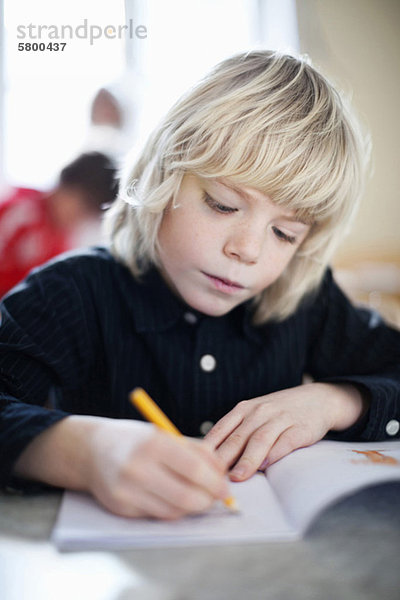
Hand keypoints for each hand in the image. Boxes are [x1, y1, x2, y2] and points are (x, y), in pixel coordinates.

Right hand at [86, 419, 229, 519]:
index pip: (194, 469)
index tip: (225, 487)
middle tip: (216, 497)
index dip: (215, 482)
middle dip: (208, 500)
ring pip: (174, 511)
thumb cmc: (136, 440)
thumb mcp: (164, 434)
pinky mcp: (121, 508)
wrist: (93, 450)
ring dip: (193, 507)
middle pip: (186, 496)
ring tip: (198, 497)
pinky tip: (176, 499)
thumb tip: (222, 471)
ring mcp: (127, 491)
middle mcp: (138, 468)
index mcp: (152, 444)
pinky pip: (158, 515)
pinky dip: (173, 510)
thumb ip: (195, 450)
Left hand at [204, 383, 364, 480]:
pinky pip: (285, 441)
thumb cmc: (279, 413)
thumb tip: (210, 460)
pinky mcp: (300, 428)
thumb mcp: (254, 415)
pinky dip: (274, 453)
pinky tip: (266, 465)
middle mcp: (260, 412)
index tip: (198, 465)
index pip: (222, 429)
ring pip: (260, 439)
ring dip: (247, 459)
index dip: (209, 448)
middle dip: (224, 458)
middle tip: (212, 477)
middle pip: (238, 437)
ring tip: (237, 476)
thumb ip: (236, 433)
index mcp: (244, 409)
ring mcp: (280, 419)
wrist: (317, 400)